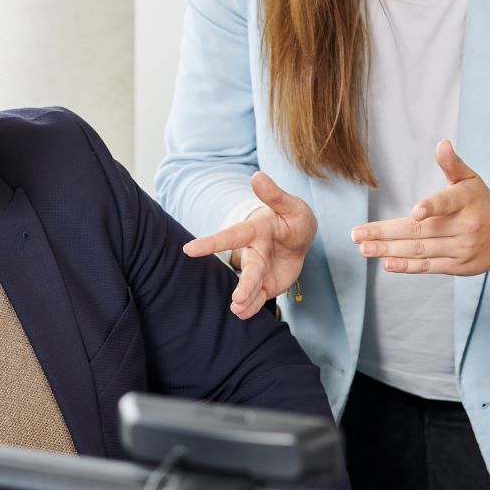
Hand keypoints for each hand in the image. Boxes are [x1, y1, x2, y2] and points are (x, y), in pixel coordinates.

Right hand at [181, 171, 318, 319]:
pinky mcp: (266, 284)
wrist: (300, 239)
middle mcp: (254, 252)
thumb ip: (275, 195)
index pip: (232, 236)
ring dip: (245, 299)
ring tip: (237, 310)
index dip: (211, 243)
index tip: (189, 249)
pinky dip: (251, 307)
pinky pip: (258, 298)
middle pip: (247, 269)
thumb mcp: (291, 206)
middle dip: (242, 284)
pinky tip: (243, 314)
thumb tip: (257, 176)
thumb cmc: (293, 218)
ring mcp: (259, 270)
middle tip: (235, 299)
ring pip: (251, 286)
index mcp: (255, 230)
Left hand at [351, 140, 489, 275]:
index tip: (415, 212)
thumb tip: (441, 143)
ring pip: (420, 250)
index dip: (432, 207)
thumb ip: (452, 164)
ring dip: (389, 250)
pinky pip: (429, 267)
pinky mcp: (458, 266)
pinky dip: (406, 266)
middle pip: (420, 231)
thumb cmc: (482, 203)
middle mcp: (465, 226)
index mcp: (466, 200)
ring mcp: (461, 249)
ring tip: (363, 248)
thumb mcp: (470, 180)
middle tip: (357, 234)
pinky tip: (386, 262)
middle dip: (385, 233)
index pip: (447, 203)